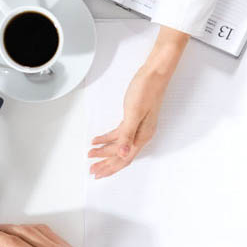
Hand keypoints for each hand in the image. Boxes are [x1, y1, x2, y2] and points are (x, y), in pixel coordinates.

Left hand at [88, 26, 188, 177]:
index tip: (98, 173)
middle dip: (106, 164)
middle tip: (92, 170)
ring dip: (105, 152)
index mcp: (142, 135)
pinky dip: (107, 139)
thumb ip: (127, 134)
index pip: (124, 158)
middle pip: (121, 155)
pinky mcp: (134, 119)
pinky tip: (97, 140)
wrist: (155, 73)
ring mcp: (138, 127)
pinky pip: (119, 134)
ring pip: (119, 146)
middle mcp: (141, 134)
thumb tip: (122, 154)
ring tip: (91, 155)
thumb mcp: (134, 112)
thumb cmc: (146, 89)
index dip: (110, 167)